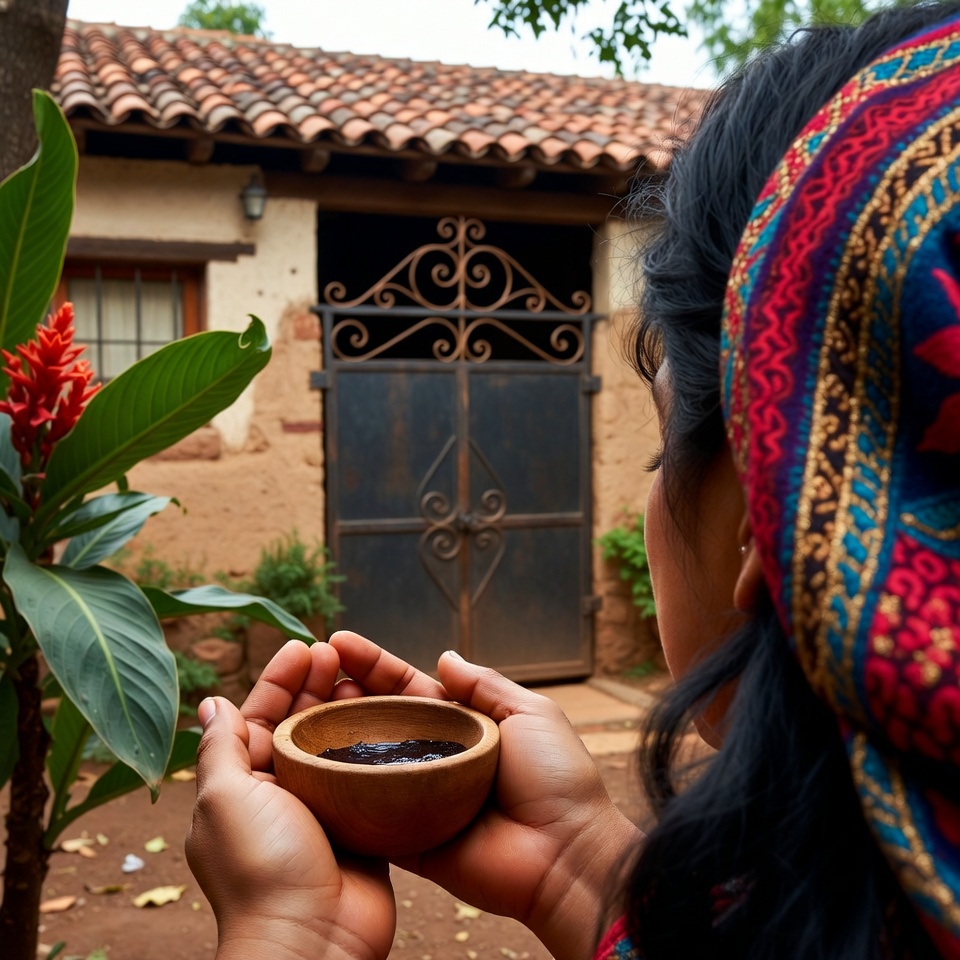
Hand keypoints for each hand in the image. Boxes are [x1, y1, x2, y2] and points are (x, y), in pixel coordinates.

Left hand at [186, 639, 396, 959]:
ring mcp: (322, 807)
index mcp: (241, 785)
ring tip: (364, 672)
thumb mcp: (226, 799)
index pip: (257, 716)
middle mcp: (280, 792)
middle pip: (299, 723)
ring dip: (347, 706)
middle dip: (316, 684)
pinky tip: (391, 716)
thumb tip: (210, 704)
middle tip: (337, 650)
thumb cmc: (261, 870)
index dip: (278, 680)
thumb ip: (221, 749)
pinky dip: (376, 743)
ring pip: (336, 742)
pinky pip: (367, 772)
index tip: (303, 646)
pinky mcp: (359, 822)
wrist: (314, 941)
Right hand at [330, 632, 642, 959]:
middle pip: (378, 719)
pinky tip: (305, 766)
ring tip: (299, 705)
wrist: (565, 854)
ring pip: (364, 762)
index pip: (407, 688)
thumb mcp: (529, 714)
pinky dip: (337, 792)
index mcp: (463, 726)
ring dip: (332, 734)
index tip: (338, 641)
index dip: (374, 664)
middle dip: (344, 692)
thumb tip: (442, 656)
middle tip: (310, 668)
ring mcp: (416, 798)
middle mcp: (434, 758)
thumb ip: (484, 685)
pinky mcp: (406, 839)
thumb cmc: (556, 779)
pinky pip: (365, 814)